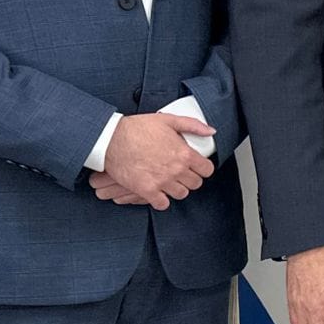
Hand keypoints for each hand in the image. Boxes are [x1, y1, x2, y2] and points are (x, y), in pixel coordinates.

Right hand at [101, 112, 216, 209]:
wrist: (112, 139)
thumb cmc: (137, 129)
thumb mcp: (169, 120)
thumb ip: (193, 125)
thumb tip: (211, 131)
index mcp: (184, 154)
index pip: (207, 170)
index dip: (204, 168)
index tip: (198, 167)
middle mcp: (176, 170)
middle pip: (195, 184)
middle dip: (191, 178)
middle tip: (183, 173)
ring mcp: (162, 182)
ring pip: (181, 194)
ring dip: (178, 189)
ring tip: (171, 182)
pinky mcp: (146, 190)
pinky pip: (162, 204)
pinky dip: (162, 200)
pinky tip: (159, 192)